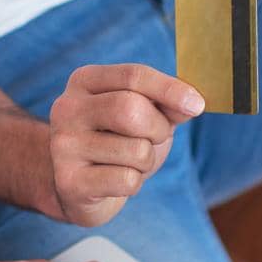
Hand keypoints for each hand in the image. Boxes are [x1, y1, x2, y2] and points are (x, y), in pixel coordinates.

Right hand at [44, 63, 204, 226]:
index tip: (197, 105)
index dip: (170, 89)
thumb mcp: (143, 115)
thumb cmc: (115, 142)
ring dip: (146, 161)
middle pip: (131, 109)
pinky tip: (116, 182)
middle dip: (158, 128)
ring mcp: (64, 145)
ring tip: (127, 162)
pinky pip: (127, 180)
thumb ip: (166, 104)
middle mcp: (67, 108)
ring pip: (136, 149)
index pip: (133, 75)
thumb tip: (192, 103)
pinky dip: (134, 184)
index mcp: (84, 81)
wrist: (78, 187)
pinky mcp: (69, 181)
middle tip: (155, 139)